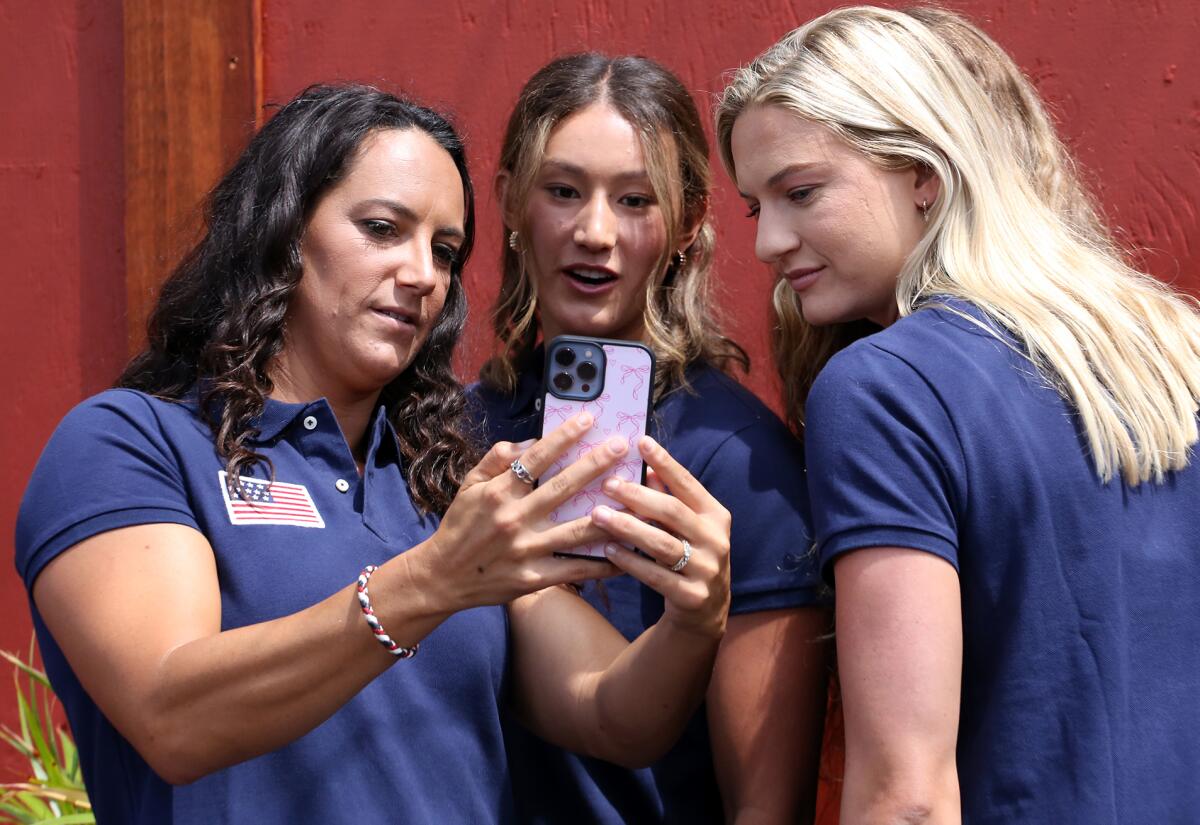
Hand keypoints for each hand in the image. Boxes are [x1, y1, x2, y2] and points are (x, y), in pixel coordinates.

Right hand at [412, 413, 630, 612]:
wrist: (442, 577)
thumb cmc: (460, 526)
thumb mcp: (469, 485)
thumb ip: (496, 459)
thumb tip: (530, 442)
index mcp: (499, 492)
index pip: (536, 458)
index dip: (563, 437)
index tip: (588, 420)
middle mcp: (514, 519)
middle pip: (563, 488)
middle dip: (595, 464)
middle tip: (622, 446)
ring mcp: (526, 550)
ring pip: (577, 531)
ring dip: (610, 514)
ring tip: (638, 499)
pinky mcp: (535, 578)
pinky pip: (576, 570)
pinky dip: (603, 564)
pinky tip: (627, 555)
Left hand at [590, 435, 731, 639]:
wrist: (705, 612)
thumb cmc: (690, 557)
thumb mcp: (688, 527)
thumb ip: (670, 498)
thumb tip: (646, 466)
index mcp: (716, 516)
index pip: (688, 484)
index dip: (665, 462)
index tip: (641, 442)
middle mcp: (716, 541)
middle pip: (672, 512)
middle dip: (638, 495)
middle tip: (607, 484)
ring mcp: (706, 570)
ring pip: (661, 543)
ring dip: (627, 527)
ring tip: (598, 515)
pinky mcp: (691, 596)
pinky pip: (654, 575)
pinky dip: (629, 561)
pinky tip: (608, 548)